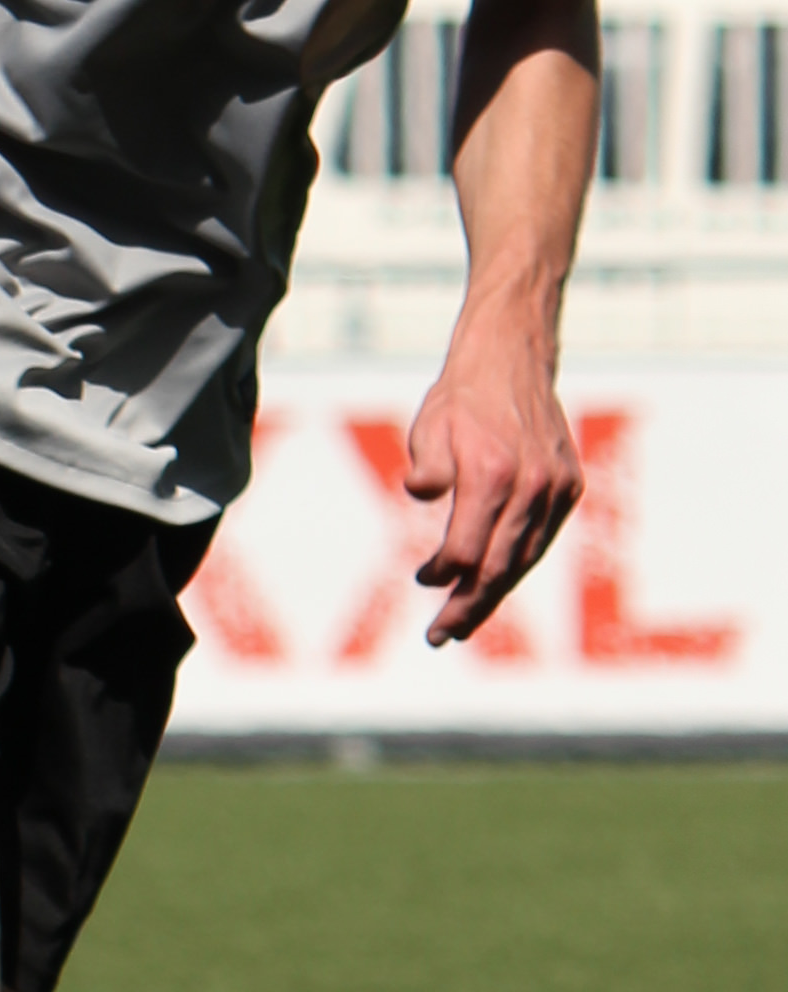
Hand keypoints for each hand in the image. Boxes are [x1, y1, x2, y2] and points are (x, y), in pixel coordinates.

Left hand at [404, 293, 583, 645]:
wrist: (513, 354)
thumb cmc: (462, 392)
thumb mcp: (430, 423)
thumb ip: (427, 466)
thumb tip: (424, 498)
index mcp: (493, 473)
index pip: (467, 549)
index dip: (443, 574)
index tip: (422, 580)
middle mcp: (532, 486)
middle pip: (500, 567)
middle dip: (469, 606)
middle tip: (442, 637)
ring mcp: (557, 488)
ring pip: (525, 559)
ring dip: (494, 594)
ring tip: (465, 622)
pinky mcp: (569, 485)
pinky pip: (541, 538)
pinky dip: (518, 563)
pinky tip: (495, 580)